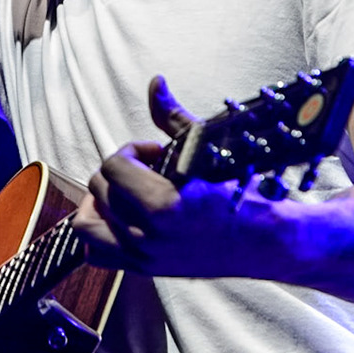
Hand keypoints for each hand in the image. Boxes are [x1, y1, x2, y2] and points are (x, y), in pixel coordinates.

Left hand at [72, 77, 282, 276]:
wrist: (267, 241)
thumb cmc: (241, 193)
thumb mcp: (206, 149)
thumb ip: (171, 116)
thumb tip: (155, 82)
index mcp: (161, 206)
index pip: (114, 166)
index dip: (133, 150)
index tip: (157, 152)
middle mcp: (147, 236)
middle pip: (99, 189)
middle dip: (119, 171)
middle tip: (148, 169)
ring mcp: (144, 257)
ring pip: (86, 225)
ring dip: (98, 202)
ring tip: (124, 192)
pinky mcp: (146, 270)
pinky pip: (97, 255)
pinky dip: (100, 234)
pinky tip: (121, 217)